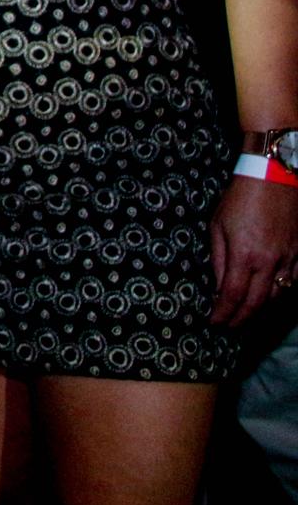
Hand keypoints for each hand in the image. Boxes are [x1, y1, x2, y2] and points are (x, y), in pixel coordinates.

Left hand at [210, 174, 297, 326]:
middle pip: (257, 302)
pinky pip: (293, 282)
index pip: (232, 296)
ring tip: (246, 314)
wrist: (273, 178)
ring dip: (261, 309)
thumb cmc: (239, 199)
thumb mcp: (217, 227)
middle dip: (241, 319)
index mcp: (244, 255)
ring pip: (278, 296)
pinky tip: (270, 296)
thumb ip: (218, 260)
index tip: (215, 323)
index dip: (223, 314)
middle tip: (230, 326)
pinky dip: (281, 293)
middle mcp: (269, 261)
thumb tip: (218, 286)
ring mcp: (289, 259)